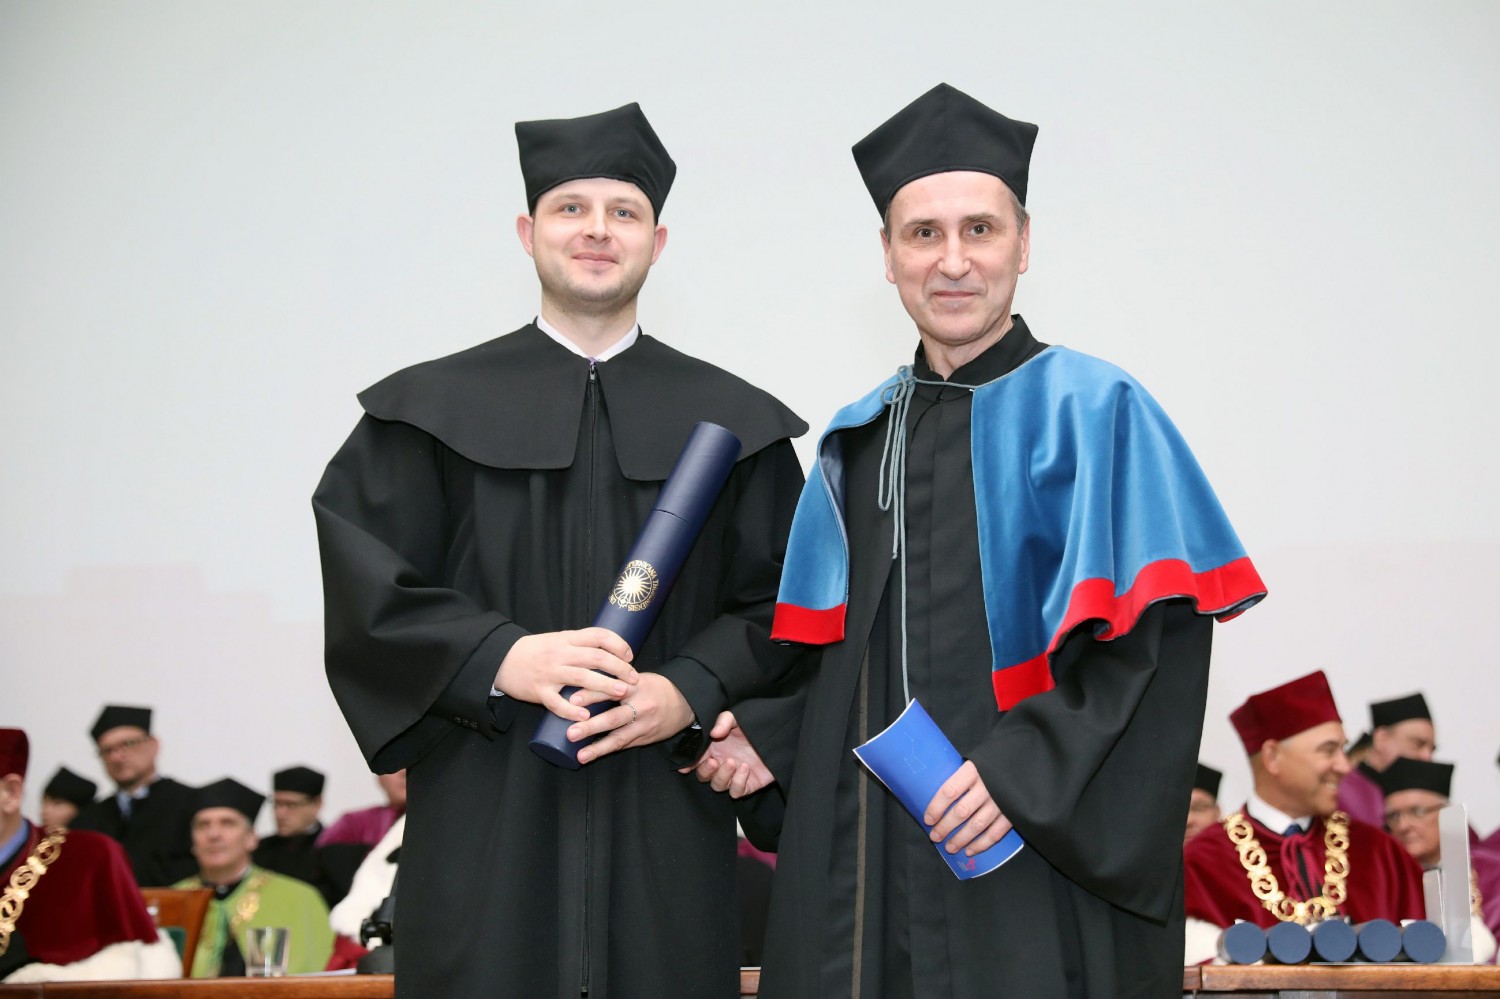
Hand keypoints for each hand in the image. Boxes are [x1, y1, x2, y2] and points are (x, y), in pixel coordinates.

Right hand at [494, 628, 636, 721]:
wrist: (501, 660)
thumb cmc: (534, 651)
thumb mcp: (557, 640)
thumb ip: (578, 644)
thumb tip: (609, 651)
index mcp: (566, 639)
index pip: (598, 636)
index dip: (618, 644)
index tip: (630, 656)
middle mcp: (560, 654)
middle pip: (596, 657)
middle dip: (619, 668)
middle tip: (634, 679)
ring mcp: (549, 673)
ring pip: (582, 678)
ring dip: (605, 686)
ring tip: (622, 693)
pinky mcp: (539, 691)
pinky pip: (557, 703)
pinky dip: (572, 710)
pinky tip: (585, 716)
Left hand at [571, 673, 693, 763]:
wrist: (684, 702)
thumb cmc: (654, 687)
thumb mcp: (637, 678)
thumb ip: (615, 681)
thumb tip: (581, 682)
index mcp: (636, 686)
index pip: (611, 689)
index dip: (591, 694)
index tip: (573, 700)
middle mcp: (640, 707)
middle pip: (614, 718)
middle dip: (591, 726)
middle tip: (571, 733)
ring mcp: (643, 725)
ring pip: (619, 738)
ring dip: (598, 748)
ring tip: (581, 755)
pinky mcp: (644, 739)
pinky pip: (623, 745)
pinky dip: (606, 750)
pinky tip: (591, 756)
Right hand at [678, 711, 773, 797]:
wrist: (777, 736)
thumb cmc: (753, 727)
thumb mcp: (736, 718)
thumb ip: (723, 721)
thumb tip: (714, 733)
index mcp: (714, 749)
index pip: (695, 760)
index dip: (688, 764)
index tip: (685, 766)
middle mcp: (721, 763)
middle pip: (703, 776)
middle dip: (705, 770)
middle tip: (713, 761)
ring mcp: (733, 775)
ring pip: (717, 785)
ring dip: (722, 775)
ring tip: (732, 762)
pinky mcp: (747, 784)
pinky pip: (736, 791)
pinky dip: (737, 782)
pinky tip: (744, 768)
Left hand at [923, 760, 1012, 855]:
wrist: (1029, 763)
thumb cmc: (997, 759)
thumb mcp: (978, 758)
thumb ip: (963, 773)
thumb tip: (937, 788)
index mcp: (974, 770)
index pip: (950, 791)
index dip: (936, 807)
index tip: (928, 819)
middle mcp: (987, 787)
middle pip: (961, 811)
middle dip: (945, 827)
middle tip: (934, 837)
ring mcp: (1001, 801)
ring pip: (977, 825)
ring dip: (961, 839)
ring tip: (949, 847)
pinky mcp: (1014, 813)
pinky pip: (996, 833)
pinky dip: (982, 844)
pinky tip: (970, 850)